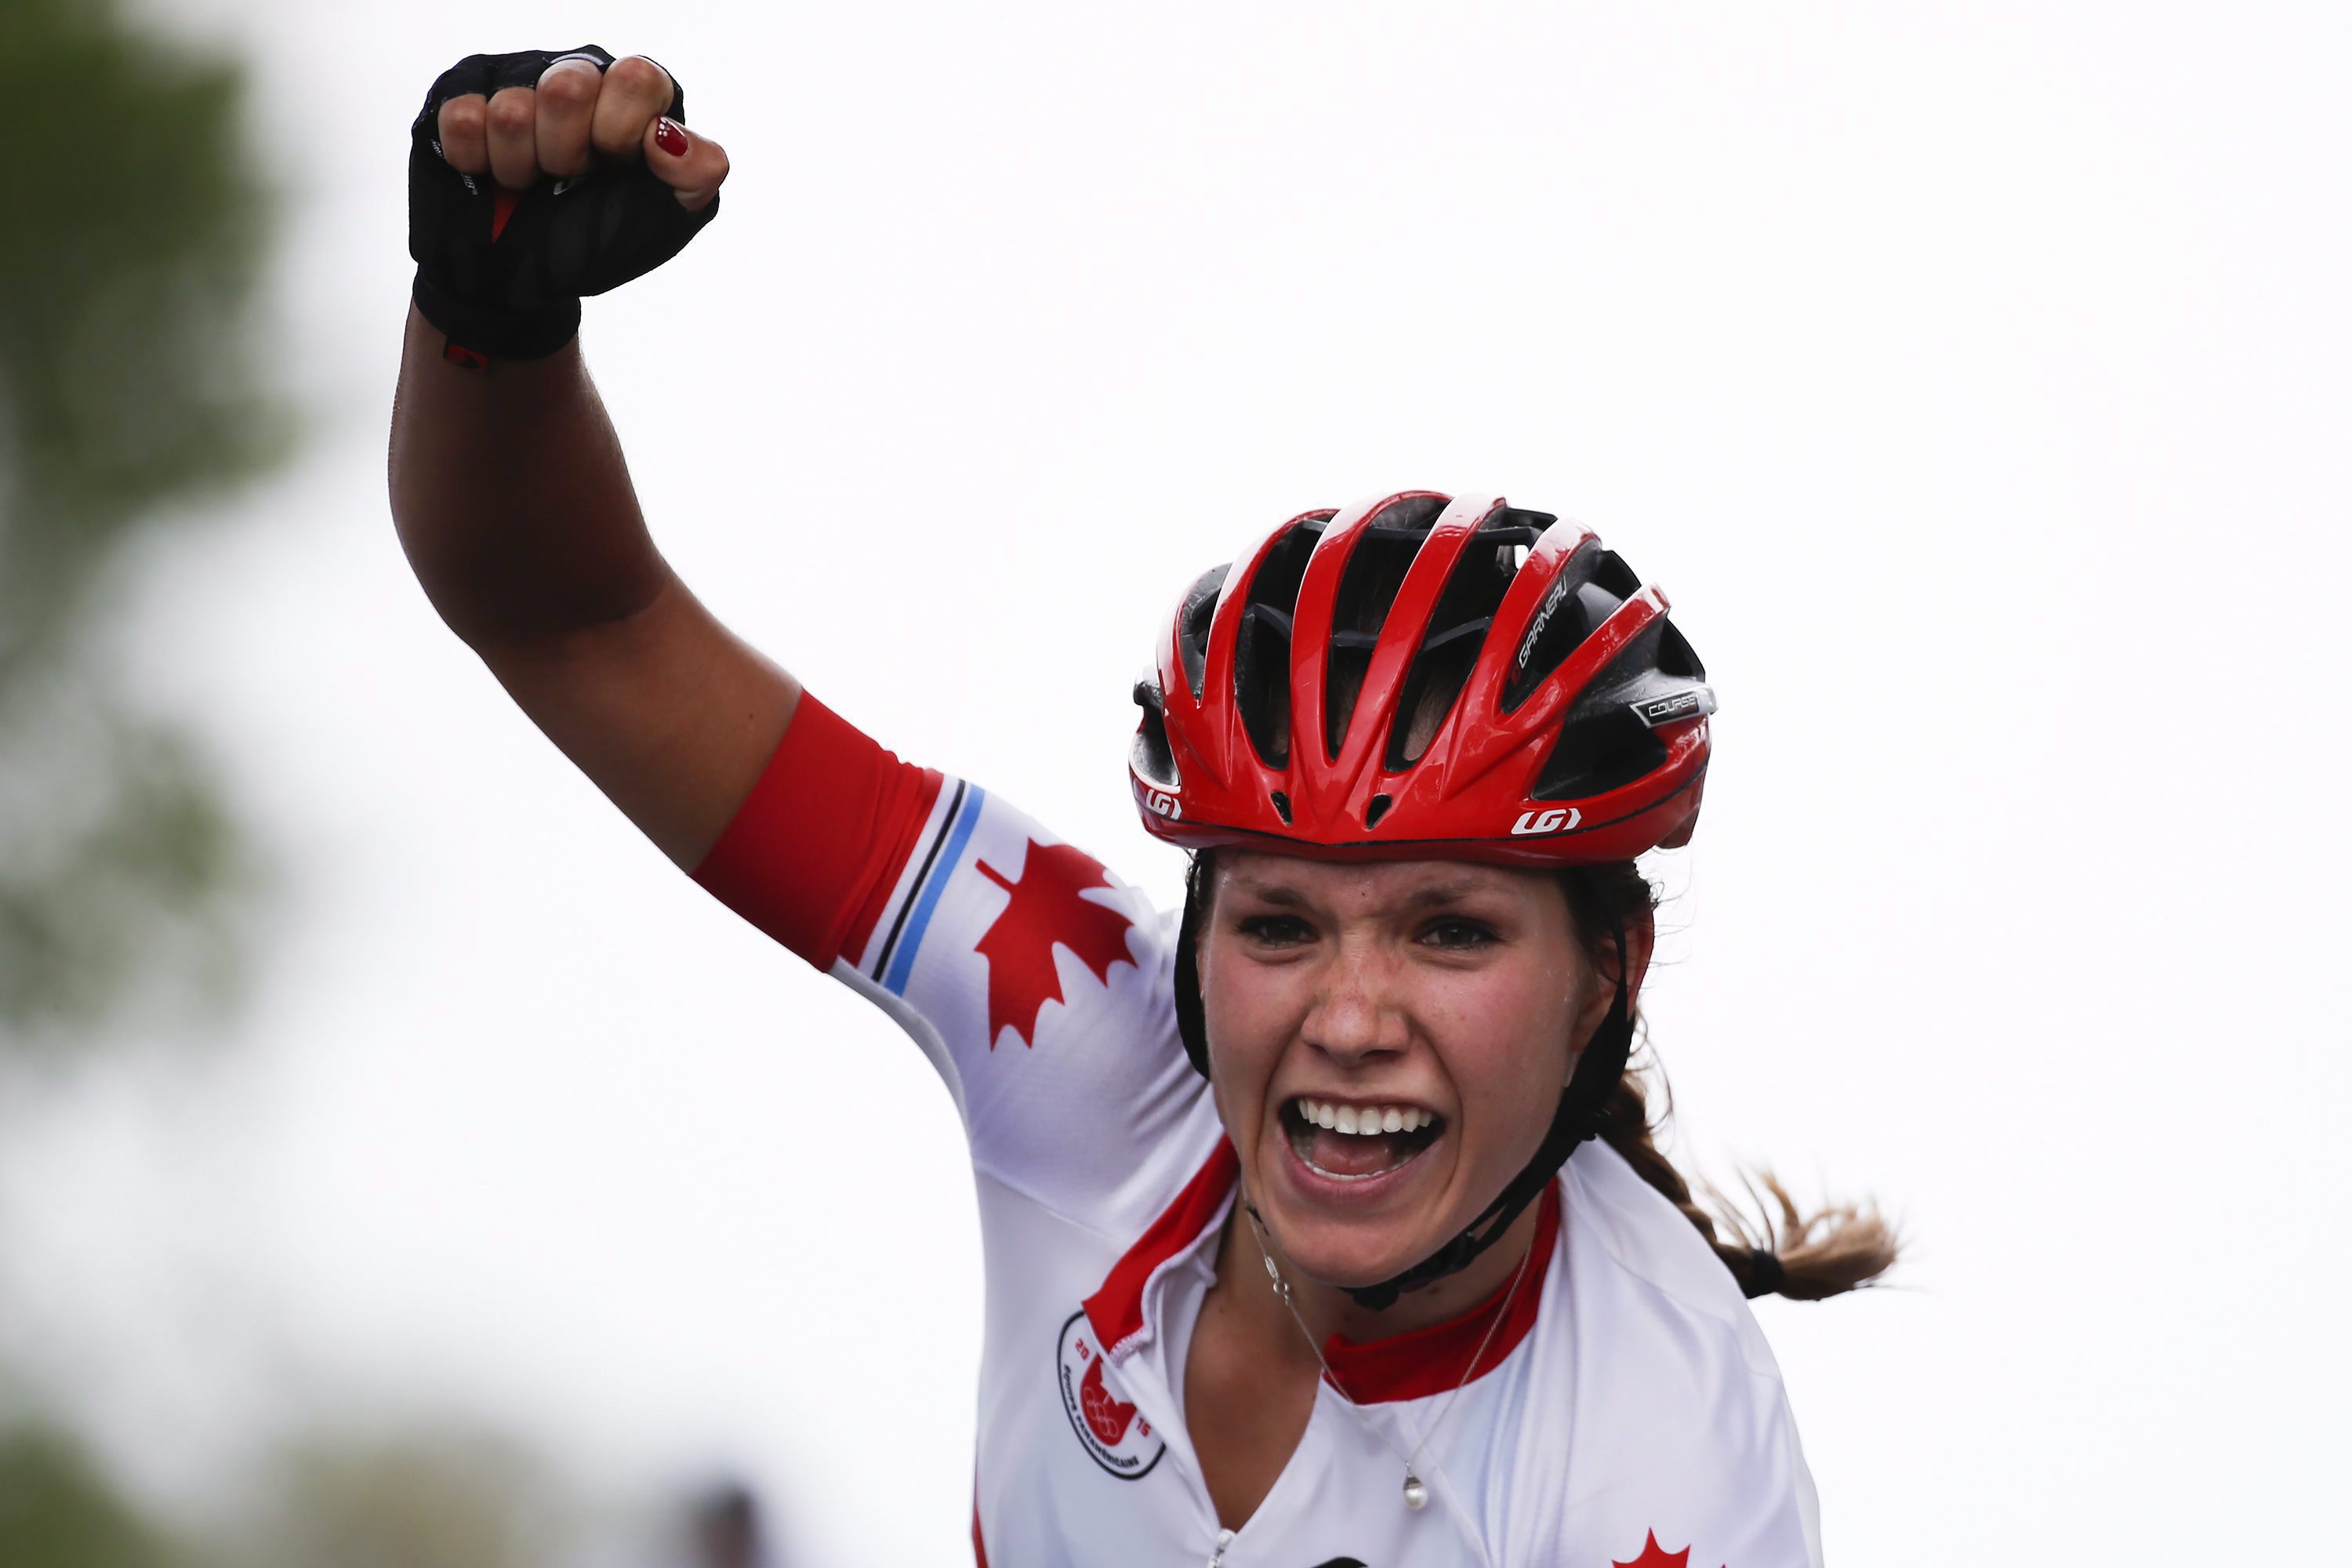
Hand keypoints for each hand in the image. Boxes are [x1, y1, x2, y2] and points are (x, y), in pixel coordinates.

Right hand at [408, 48, 729, 360]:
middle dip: (567, 156)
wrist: (521, 281)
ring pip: (512, 110)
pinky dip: (476, 164)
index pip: (637, 78)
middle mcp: (578, 75)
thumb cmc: (596, 241)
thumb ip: (696, 174)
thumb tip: (669, 135)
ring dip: (520, 169)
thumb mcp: (665, 221)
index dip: (620, 135)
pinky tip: (489, 174)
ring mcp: (517, 79)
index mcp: (634, 98)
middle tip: (566, 178)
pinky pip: (463, 119)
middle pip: (570, 85)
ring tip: (528, 182)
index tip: (613, 171)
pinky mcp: (459, 94)